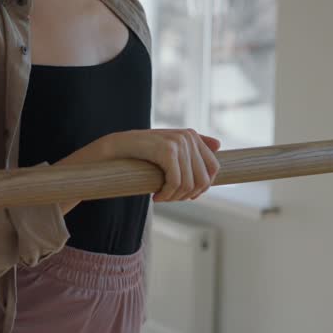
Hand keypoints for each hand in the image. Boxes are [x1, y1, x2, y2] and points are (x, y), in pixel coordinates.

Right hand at [55, 129, 221, 211]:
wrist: (114, 149)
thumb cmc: (141, 152)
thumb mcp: (168, 148)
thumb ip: (193, 146)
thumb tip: (219, 145)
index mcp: (192, 135)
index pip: (214, 168)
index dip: (202, 186)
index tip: (184, 194)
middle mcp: (188, 136)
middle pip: (203, 179)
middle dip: (187, 194)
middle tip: (169, 197)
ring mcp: (178, 142)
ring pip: (189, 184)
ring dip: (175, 197)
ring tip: (160, 197)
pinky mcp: (167, 150)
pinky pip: (176, 182)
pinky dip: (167, 194)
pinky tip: (155, 196)